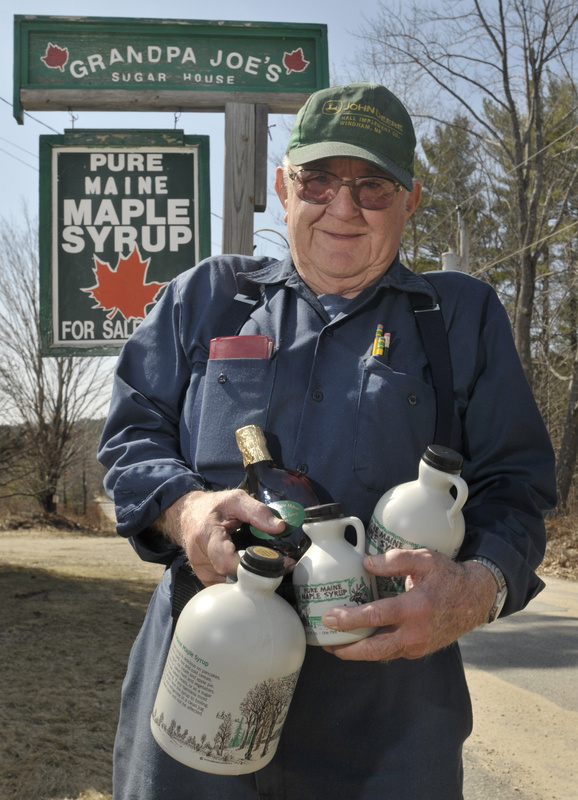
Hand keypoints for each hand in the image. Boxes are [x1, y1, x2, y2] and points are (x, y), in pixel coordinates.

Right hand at [157, 489, 285, 585]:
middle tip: (274, 563)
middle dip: (254, 572)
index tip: (266, 559)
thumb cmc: (213, 507)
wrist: (188, 513)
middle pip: (230, 576)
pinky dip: (239, 579)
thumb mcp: (236, 499)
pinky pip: (225, 585)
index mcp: (207, 535)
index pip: (224, 561)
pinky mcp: (204, 577)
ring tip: (261, 562)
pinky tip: (247, 567)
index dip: (247, 565)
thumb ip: (258, 511)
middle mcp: (200, 556)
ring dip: (248, 578)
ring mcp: (201, 570)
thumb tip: (279, 527)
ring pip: (229, 584)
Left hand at [321, 549, 496, 660]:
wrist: (475, 600)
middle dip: (347, 648)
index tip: (330, 617)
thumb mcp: (425, 559)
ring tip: (335, 645)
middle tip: (325, 641)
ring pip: (381, 655)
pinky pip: (390, 653)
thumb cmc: (449, 577)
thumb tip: (367, 563)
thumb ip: (395, 560)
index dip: (349, 618)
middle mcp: (415, 633)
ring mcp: (417, 646)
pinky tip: (358, 642)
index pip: (375, 617)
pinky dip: (372, 650)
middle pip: (374, 648)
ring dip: (356, 653)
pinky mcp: (418, 651)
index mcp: (415, 608)